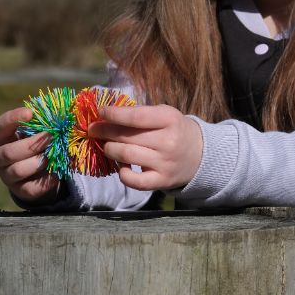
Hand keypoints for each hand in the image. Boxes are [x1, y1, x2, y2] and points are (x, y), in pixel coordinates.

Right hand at [0, 107, 60, 203]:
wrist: (35, 172)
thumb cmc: (34, 143)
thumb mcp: (34, 131)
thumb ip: (41, 122)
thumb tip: (59, 113)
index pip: (1, 125)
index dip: (14, 118)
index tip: (30, 113)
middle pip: (9, 152)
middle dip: (32, 144)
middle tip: (51, 137)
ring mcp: (6, 175)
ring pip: (18, 170)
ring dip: (39, 162)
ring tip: (54, 155)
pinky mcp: (19, 191)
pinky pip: (31, 188)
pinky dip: (46, 180)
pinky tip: (57, 172)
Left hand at [88, 104, 202, 190]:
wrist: (199, 155)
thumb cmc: (174, 130)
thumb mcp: (165, 114)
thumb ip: (140, 113)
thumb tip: (106, 116)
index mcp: (170, 119)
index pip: (136, 116)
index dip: (114, 114)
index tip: (101, 112)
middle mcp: (168, 142)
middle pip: (127, 136)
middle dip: (105, 131)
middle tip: (94, 129)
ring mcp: (165, 163)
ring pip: (126, 155)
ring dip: (109, 149)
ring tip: (106, 145)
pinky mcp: (161, 181)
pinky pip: (134, 181)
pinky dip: (122, 173)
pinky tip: (121, 165)